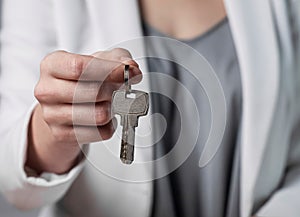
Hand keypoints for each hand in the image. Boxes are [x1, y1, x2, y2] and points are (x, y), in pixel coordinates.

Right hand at [26, 49, 141, 173]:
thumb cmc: (83, 78)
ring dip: (113, 109)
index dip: (109, 70)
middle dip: (114, 91)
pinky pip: (101, 132)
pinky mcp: (61, 134)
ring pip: (99, 115)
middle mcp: (47, 90)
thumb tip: (132, 69)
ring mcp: (52, 115)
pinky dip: (110, 125)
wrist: (64, 102)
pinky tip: (106, 117)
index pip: (81, 67)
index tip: (126, 72)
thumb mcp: (100, 59)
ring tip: (111, 102)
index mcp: (52, 64)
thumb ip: (119, 59)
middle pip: (93, 93)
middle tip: (119, 89)